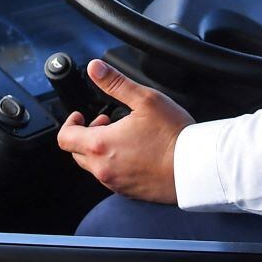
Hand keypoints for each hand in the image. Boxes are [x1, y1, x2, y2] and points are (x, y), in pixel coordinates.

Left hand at [54, 59, 190, 203]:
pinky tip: (136, 153)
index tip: (80, 116)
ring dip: (102, 151)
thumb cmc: (173, 135)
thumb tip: (95, 68)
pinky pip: (113, 178)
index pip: (65, 138)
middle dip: (87, 135)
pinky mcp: (130, 193)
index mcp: (101, 145)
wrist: (196, 167)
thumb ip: (116, 83)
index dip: (69, 123)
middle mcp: (104, 169)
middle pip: (78, 153)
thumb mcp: (145, 99)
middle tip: (106, 123)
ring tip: (124, 137)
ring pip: (96, 167)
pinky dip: (116, 165)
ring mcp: (117, 183)